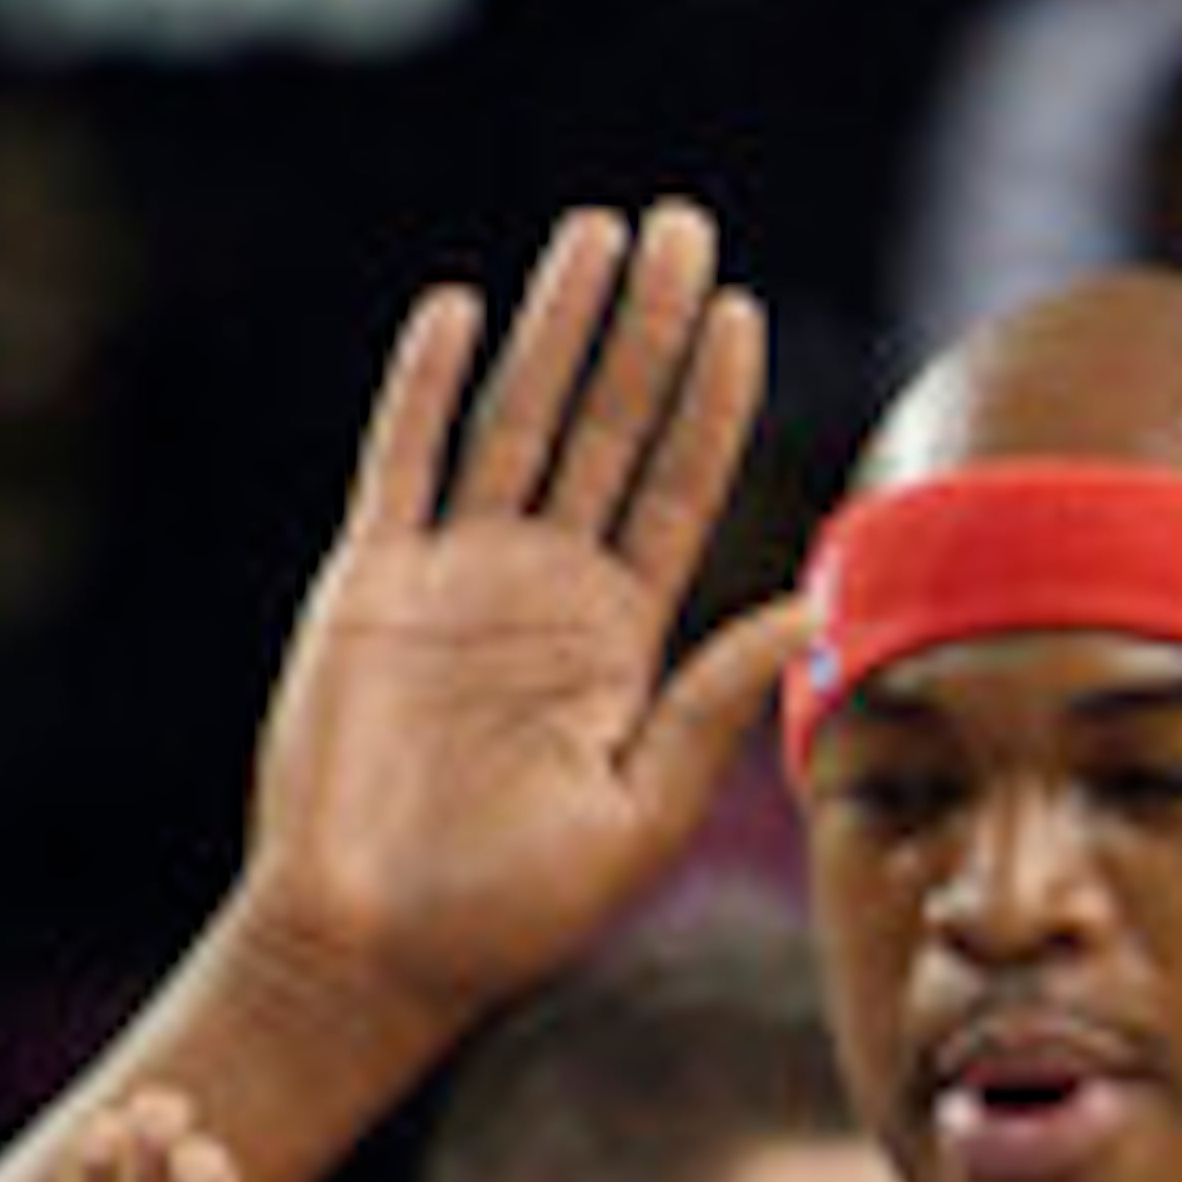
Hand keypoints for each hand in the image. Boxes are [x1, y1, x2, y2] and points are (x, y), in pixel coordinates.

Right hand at [240, 202, 808, 1040]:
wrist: (370, 955)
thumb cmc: (508, 918)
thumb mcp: (642, 814)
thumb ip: (715, 704)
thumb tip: (811, 609)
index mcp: (613, 644)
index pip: (676, 491)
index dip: (709, 402)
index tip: (741, 315)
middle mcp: (540, 596)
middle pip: (607, 429)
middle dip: (645, 327)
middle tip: (685, 225)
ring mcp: (453, 582)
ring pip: (514, 420)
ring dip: (554, 327)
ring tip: (598, 233)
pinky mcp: (369, 587)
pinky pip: (399, 463)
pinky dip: (421, 385)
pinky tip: (458, 311)